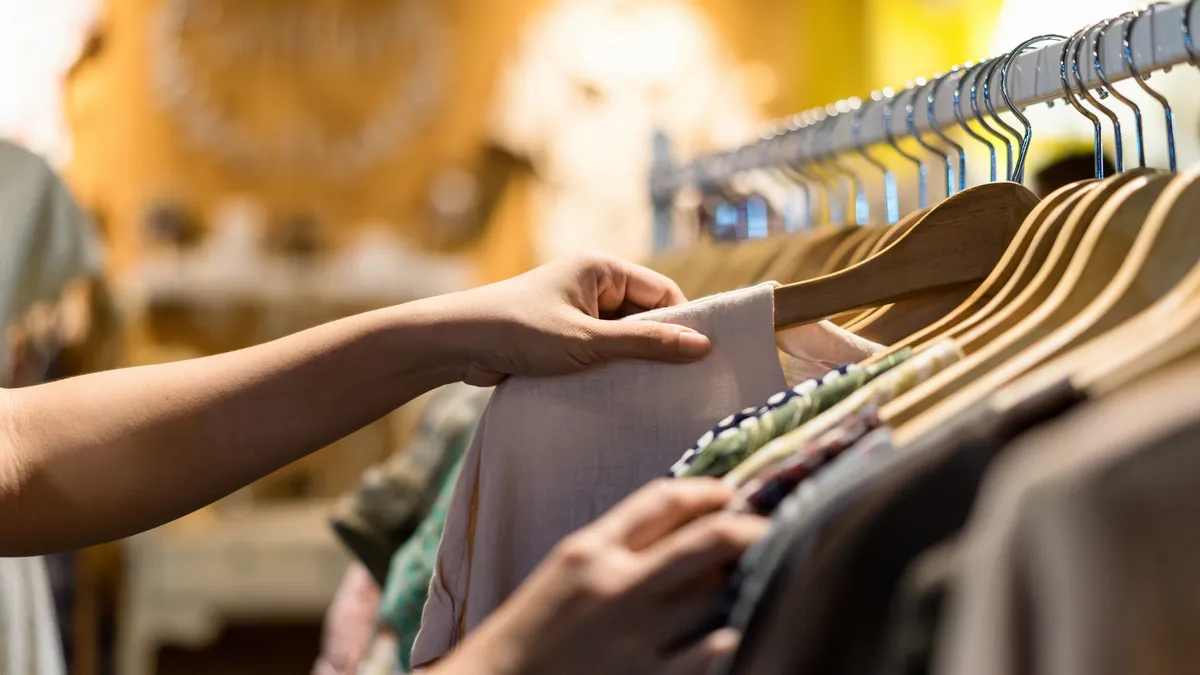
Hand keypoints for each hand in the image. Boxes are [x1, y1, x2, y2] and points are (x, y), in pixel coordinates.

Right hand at [435, 479, 768, 674]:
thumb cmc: (530, 635)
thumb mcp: (564, 575)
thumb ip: (616, 548)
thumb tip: (684, 531)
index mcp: (590, 550)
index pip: (662, 500)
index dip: (707, 491)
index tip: (730, 494)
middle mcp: (617, 586)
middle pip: (709, 540)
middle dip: (751, 530)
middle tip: (773, 531)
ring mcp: (636, 637)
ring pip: (720, 594)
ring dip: (747, 585)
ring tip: (763, 580)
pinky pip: (714, 654)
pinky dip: (734, 638)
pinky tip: (744, 632)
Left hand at [442, 254, 711, 385]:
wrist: (456, 344)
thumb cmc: (519, 332)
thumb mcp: (588, 341)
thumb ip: (645, 344)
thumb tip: (703, 345)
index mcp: (603, 268)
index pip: (663, 293)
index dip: (682, 324)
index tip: (699, 360)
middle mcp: (594, 283)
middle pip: (646, 316)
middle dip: (657, 346)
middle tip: (678, 382)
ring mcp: (578, 309)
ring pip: (624, 337)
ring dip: (630, 362)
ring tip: (648, 391)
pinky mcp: (564, 334)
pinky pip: (602, 350)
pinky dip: (609, 368)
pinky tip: (619, 393)